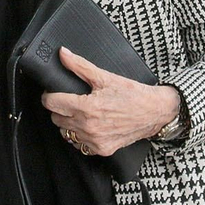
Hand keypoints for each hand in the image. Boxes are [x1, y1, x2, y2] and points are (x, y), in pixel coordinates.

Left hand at [43, 47, 178, 156]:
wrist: (155, 112)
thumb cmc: (132, 93)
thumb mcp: (105, 77)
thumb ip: (80, 66)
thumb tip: (63, 54)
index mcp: (86, 107)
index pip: (51, 103)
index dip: (49, 96)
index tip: (53, 93)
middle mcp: (88, 127)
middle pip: (56, 119)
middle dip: (60, 108)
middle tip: (71, 101)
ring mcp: (95, 141)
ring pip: (66, 133)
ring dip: (69, 123)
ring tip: (81, 113)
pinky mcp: (102, 150)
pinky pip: (80, 144)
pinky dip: (81, 136)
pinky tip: (90, 126)